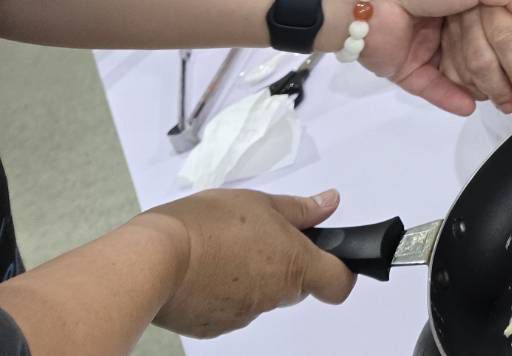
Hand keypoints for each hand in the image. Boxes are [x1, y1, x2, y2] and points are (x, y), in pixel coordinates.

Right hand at [135, 188, 352, 338]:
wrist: (151, 260)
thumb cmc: (207, 225)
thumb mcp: (259, 202)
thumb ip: (299, 209)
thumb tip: (330, 202)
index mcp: (295, 265)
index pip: (338, 283)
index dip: (341, 270)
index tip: (331, 254)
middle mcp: (274, 296)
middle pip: (295, 285)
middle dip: (284, 262)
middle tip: (256, 235)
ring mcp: (243, 316)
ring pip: (260, 295)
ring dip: (249, 275)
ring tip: (220, 248)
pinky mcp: (212, 328)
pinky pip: (228, 308)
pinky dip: (221, 291)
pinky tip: (201, 269)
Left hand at [344, 0, 511, 115]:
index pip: (500, 24)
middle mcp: (446, 19)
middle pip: (484, 51)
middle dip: (506, 72)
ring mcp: (425, 46)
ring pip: (462, 71)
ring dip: (483, 85)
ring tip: (501, 100)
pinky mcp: (406, 68)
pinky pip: (433, 88)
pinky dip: (451, 98)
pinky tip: (472, 106)